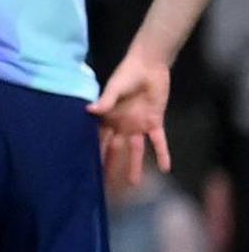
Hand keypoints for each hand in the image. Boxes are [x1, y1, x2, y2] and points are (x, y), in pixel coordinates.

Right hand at [90, 54, 170, 187]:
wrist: (149, 66)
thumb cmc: (126, 74)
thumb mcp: (114, 87)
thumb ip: (105, 100)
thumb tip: (90, 110)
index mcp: (107, 119)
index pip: (98, 140)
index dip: (93, 154)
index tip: (87, 170)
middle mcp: (121, 126)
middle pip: (114, 151)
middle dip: (109, 166)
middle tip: (104, 185)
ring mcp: (137, 126)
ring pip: (135, 151)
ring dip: (134, 166)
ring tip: (133, 184)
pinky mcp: (154, 123)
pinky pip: (158, 142)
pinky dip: (162, 154)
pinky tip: (165, 168)